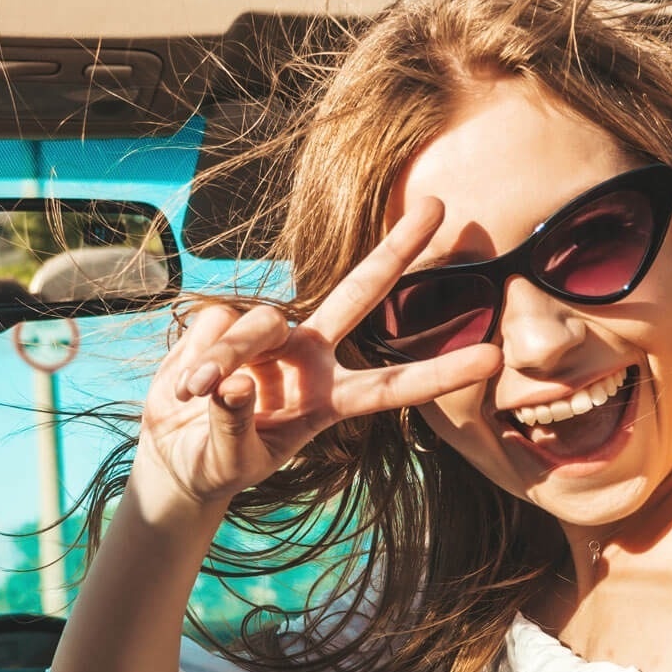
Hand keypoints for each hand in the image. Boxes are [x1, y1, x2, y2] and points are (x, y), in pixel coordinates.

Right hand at [135, 198, 501, 508]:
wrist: (177, 454)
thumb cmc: (217, 464)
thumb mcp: (230, 461)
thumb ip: (234, 426)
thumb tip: (236, 382)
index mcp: (329, 401)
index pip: (392, 386)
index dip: (439, 373)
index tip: (494, 359)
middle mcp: (309, 357)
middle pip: (359, 294)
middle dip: (396, 249)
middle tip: (440, 206)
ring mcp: (270, 337)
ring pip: (258, 326)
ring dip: (222, 359)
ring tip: (192, 395)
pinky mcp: (226, 321)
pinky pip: (217, 326)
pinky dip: (198, 356)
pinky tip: (184, 386)